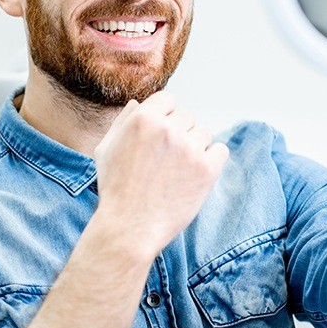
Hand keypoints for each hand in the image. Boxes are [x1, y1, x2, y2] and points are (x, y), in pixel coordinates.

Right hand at [93, 91, 228, 258]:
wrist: (129, 228)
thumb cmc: (115, 189)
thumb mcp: (106, 149)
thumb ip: (123, 122)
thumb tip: (138, 103)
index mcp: (143, 119)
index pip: (167, 100)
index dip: (164, 116)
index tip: (161, 136)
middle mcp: (168, 129)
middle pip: (186, 116)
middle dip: (179, 133)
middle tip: (167, 159)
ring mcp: (189, 149)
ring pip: (204, 132)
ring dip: (195, 146)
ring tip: (178, 169)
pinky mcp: (207, 169)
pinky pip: (220, 150)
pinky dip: (212, 159)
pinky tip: (196, 173)